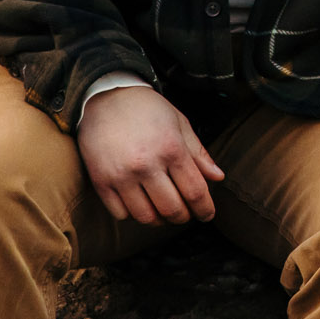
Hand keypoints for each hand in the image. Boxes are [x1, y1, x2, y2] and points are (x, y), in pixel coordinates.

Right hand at [76, 84, 224, 224]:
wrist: (106, 98)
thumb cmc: (148, 110)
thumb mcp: (179, 123)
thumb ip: (198, 153)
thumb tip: (218, 178)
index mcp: (171, 148)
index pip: (194, 191)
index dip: (205, 208)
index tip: (208, 215)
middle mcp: (147, 165)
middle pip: (172, 209)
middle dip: (183, 217)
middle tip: (186, 214)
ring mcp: (122, 175)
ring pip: (146, 217)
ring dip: (159, 220)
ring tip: (164, 211)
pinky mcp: (101, 182)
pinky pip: (121, 214)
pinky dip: (134, 215)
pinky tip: (140, 204)